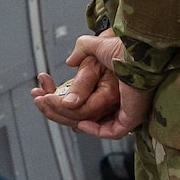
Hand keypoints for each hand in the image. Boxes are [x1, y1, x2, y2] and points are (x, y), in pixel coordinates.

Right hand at [31, 31, 148, 137]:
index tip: (39, 94)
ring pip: (90, 124)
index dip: (55, 102)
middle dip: (54, 110)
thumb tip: (70, 62)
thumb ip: (83, 52)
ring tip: (52, 103)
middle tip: (40, 99)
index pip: (75, 105)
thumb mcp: (97, 49)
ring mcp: (122, 110)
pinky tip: (81, 122)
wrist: (140, 50)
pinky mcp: (131, 117)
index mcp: (105, 90)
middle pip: (78, 116)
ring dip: (68, 118)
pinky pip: (111, 131)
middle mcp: (114, 102)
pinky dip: (95, 130)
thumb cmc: (124, 47)